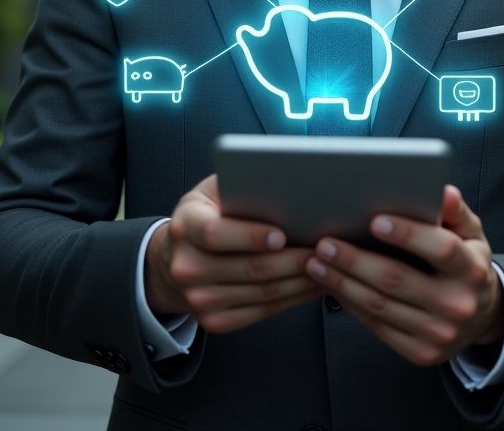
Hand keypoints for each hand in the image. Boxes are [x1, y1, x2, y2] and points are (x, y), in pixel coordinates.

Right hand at [145, 174, 320, 332]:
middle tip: (322, 250)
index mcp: (186, 225)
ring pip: (261, 293)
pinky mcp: (213, 319)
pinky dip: (291, 299)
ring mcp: (198, 297)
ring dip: (299, 282)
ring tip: (326, 266)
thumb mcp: (215, 190)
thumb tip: (285, 183)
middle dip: (292, 260)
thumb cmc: (207, 214)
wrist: (177, 255)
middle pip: (248, 268)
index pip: (215, 233)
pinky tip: (310, 285)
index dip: (251, 235)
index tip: (282, 234)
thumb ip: (241, 185)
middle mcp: (187, 265)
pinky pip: (261, 312)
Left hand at [304, 184, 503, 365]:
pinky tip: (333, 285)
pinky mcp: (420, 352)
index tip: (375, 221)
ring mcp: (438, 333)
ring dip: (342, 283)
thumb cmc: (467, 263)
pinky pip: (377, 326)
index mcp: (472, 269)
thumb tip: (444, 192)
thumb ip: (456, 212)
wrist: (481, 317)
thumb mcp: (471, 234)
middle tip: (325, 243)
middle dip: (355, 260)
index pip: (441, 250)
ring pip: (380, 305)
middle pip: (397, 280)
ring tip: (317, 262)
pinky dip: (350, 304)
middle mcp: (457, 305)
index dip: (408, 234)